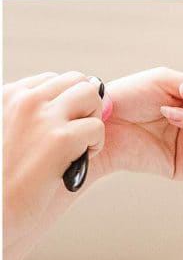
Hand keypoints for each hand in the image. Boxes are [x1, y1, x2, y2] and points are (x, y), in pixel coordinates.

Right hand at [3, 72, 105, 259]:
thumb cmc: (7, 179)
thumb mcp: (12, 134)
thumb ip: (34, 115)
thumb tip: (74, 106)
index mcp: (10, 95)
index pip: (55, 80)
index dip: (68, 105)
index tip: (58, 129)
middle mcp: (25, 99)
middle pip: (79, 82)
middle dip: (86, 107)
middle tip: (77, 137)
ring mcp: (43, 116)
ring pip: (92, 97)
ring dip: (93, 123)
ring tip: (78, 149)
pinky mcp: (61, 138)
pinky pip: (98, 127)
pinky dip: (95, 146)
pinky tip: (77, 162)